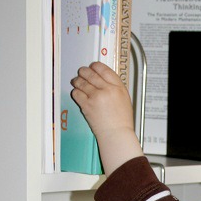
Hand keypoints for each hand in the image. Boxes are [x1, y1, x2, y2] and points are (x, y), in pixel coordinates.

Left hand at [70, 61, 143, 175]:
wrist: (116, 134)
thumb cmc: (122, 121)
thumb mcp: (124, 99)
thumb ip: (114, 87)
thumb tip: (102, 79)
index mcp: (118, 87)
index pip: (104, 69)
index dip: (96, 66)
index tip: (92, 66)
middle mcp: (107, 90)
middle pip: (90, 73)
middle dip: (84, 71)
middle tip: (81, 72)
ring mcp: (95, 97)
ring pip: (81, 81)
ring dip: (77, 80)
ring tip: (76, 81)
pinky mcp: (86, 105)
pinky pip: (76, 93)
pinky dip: (75, 92)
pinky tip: (77, 93)